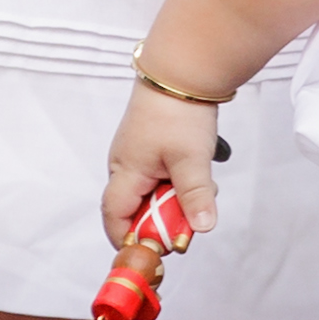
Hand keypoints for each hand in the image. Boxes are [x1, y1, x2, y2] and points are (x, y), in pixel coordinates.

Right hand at [102, 87, 225, 249]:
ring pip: (155, 192)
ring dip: (178, 198)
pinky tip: (201, 170)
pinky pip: (164, 176)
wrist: (184, 68)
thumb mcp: (191, 159)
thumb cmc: (179, 112)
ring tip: (203, 185)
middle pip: (137, 209)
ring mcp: (140, 155)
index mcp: (125, 172)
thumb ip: (194, 196)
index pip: (115, 218)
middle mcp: (126, 166)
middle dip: (164, 219)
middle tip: (192, 216)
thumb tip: (201, 229)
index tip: (156, 251)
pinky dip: (182, 181)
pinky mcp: (155, 145)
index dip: (130, 239)